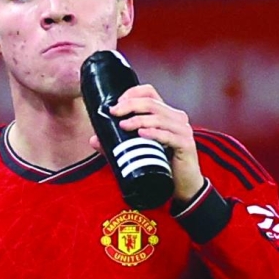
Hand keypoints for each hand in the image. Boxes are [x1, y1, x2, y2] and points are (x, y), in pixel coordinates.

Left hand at [90, 83, 203, 201]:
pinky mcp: (186, 144)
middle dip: (130, 105)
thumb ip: (116, 144)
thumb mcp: (138, 150)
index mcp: (166, 114)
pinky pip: (169, 135)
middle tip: (114, 112)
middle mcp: (176, 118)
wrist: (183, 186)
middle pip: (152, 103)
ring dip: (139, 120)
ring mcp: (183, 130)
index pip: (150, 93)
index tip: (117, 103)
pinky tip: (142, 134)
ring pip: (159, 117)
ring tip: (123, 125)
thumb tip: (93, 140)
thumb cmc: (162, 164)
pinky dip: (154, 133)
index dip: (133, 93)